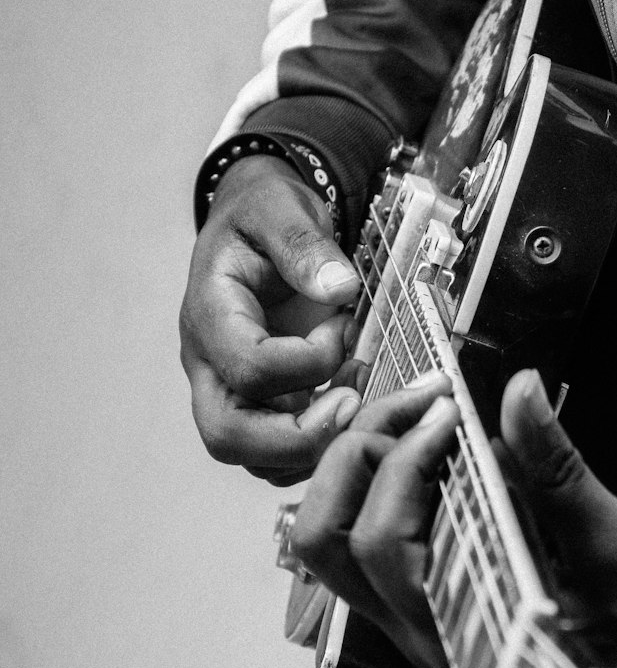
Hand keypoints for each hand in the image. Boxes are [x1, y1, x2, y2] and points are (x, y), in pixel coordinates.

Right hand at [179, 155, 364, 485]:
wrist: (255, 225)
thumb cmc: (264, 217)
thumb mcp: (280, 208)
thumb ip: (302, 244)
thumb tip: (339, 287)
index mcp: (209, 315)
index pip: (247, 368)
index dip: (307, 362)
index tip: (342, 329)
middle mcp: (208, 366)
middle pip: (227, 436)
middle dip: (298, 437)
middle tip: (352, 405)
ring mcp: (229, 394)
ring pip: (254, 459)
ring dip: (313, 448)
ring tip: (357, 399)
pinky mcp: (257, 410)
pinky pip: (279, 458)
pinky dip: (319, 448)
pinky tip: (351, 403)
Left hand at [289, 365, 616, 667]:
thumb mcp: (611, 533)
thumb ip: (557, 467)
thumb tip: (520, 389)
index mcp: (462, 631)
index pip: (386, 544)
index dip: (405, 462)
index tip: (451, 409)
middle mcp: (415, 630)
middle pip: (327, 538)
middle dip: (362, 452)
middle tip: (426, 400)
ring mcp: (402, 614)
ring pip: (322, 536)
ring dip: (349, 461)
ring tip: (410, 411)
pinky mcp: (406, 590)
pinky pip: (348, 529)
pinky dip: (362, 474)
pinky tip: (408, 433)